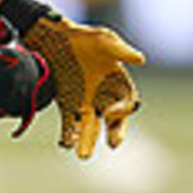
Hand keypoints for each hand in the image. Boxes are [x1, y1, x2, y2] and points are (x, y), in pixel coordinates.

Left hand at [22, 16, 143, 157]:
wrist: (52, 38)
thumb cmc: (81, 37)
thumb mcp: (103, 40)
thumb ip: (120, 50)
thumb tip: (140, 59)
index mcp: (118, 83)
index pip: (127, 102)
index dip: (123, 110)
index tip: (111, 112)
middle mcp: (104, 96)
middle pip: (114, 121)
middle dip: (115, 133)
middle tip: (113, 144)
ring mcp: (84, 102)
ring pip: (90, 127)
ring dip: (87, 141)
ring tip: (82, 155)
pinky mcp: (66, 105)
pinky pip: (70, 124)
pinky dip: (69, 135)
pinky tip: (66, 143)